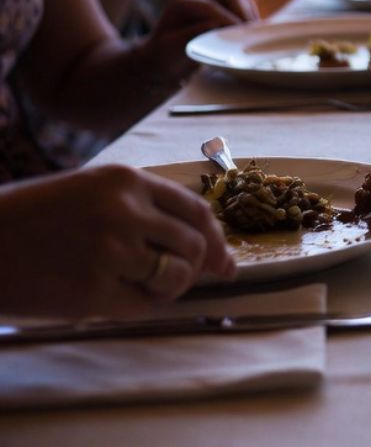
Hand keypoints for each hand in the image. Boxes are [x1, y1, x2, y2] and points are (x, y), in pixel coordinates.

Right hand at [0, 165, 235, 317]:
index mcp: (124, 180)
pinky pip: (145, 306)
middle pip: (192, 245)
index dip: (214, 238)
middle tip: (174, 280)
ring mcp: (109, 253)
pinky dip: (142, 307)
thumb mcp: (88, 193)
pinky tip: (117, 299)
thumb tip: (209, 253)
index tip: (222, 261)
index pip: (194, 209)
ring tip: (138, 287)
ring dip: (168, 288)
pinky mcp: (92, 293)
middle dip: (192, 267)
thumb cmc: (31, 220)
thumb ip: (143, 211)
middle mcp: (123, 212)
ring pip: (175, 276)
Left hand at [136, 0, 256, 85]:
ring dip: (248, 13)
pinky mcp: (219, 6)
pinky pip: (240, 5)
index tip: (244, 33)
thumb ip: (196, 32)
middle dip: (242, 10)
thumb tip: (221, 23)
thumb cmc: (165, 55)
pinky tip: (252, 30)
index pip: (212, 6)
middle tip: (252, 31)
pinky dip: (248, 15)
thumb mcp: (176, 45)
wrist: (162, 60)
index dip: (229, 19)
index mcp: (181, 0)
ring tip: (255, 31)